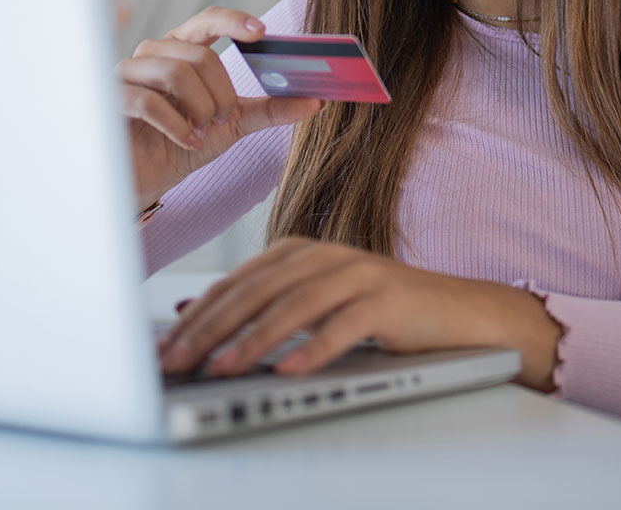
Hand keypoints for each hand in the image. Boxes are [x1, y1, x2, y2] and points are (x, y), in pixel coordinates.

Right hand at [117, 7, 323, 207]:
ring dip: (199, 108)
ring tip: (200, 131)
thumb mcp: (232, 124)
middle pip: (198, 55)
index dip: (233, 21)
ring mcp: (127, 73)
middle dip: (220, 93)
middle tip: (221, 119)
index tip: (261, 32)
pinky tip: (186, 141)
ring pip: (176, 73)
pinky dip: (176, 125)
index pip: (207, 19)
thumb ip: (269, 109)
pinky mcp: (111, 98)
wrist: (143, 179)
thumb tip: (317, 102)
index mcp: (181, 49)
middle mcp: (152, 53)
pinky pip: (148, 101)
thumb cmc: (181, 143)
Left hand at [156, 238, 562, 390]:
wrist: (458, 312)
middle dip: (212, 328)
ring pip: (295, 305)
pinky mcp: (389, 300)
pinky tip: (290, 369)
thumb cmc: (381, 311)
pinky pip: (345, 325)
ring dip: (254, 340)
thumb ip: (263, 303)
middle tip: (178, 361)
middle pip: (258, 290)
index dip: (198, 315)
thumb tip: (197, 310)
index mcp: (302, 252)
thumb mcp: (315, 302)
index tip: (163, 348)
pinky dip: (315, 347)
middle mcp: (327, 255)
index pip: (238, 282)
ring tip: (223, 368)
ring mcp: (359, 274)